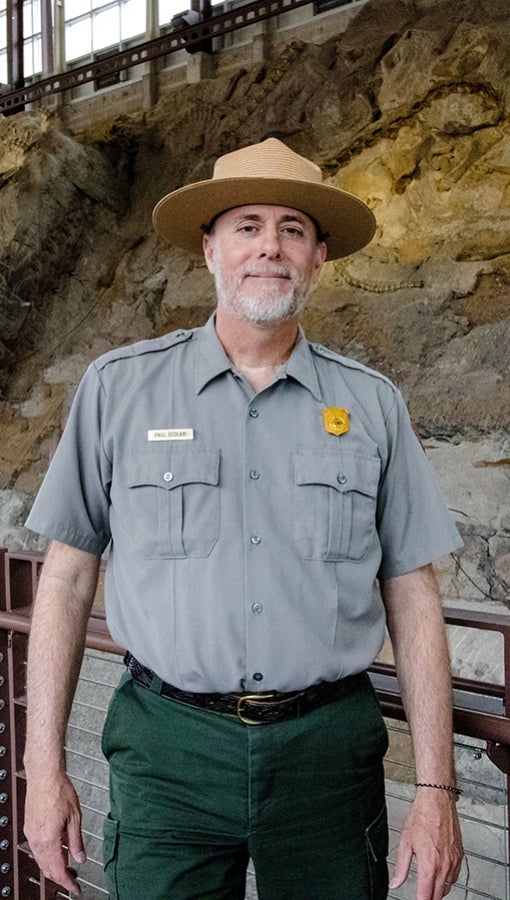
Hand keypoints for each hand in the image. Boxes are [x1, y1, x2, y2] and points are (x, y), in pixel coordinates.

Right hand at [24, 769, 85, 894]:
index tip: (76, 888)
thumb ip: (76, 841)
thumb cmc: (59, 790)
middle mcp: (36, 839)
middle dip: (61, 877)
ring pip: (41, 860)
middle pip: (47, 868)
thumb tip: (79, 858)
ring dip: (54, 866)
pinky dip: (48, 855)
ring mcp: (31, 833)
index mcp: (48, 839)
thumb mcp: (75, 817)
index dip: (68, 882)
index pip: (58, 870)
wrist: (44, 775)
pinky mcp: (30, 827)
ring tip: (69, 865)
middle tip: (74, 879)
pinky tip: (58, 850)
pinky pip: (37, 849)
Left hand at [389, 788, 463, 898]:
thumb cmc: (421, 817)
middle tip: (422, 897)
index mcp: (429, 864)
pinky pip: (456, 876)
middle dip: (430, 898)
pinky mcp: (460, 855)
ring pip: (449, 886)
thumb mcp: (405, 842)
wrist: (437, 801)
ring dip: (440, 890)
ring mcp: (454, 860)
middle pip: (439, 895)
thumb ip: (401, 867)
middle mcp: (444, 865)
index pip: (426, 895)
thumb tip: (395, 883)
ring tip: (430, 888)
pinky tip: (441, 876)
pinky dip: (448, 880)